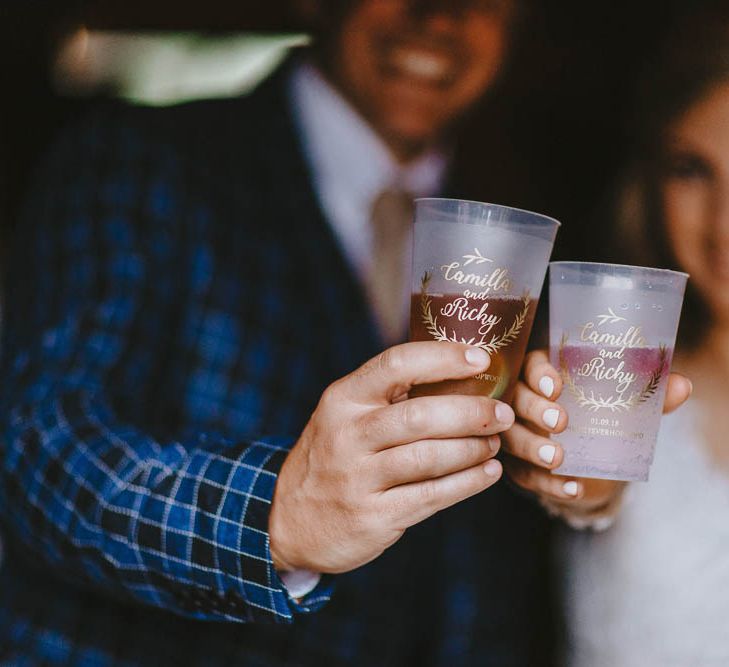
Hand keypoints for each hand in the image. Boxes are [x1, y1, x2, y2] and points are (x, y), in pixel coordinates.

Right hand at [269, 342, 513, 573]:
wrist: (288, 520)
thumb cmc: (332, 458)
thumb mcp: (343, 417)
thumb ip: (387, 397)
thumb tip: (460, 375)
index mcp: (343, 399)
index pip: (395, 365)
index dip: (442, 358)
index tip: (481, 359)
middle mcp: (347, 435)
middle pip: (419, 415)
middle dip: (471, 412)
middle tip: (502, 412)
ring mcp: (357, 478)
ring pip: (429, 457)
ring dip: (472, 449)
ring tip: (495, 443)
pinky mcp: (372, 516)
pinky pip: (430, 496)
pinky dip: (467, 483)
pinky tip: (487, 473)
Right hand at [502, 349, 691, 515]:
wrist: (586, 453)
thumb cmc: (598, 414)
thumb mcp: (620, 402)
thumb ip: (647, 395)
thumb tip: (682, 386)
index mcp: (542, 373)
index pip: (531, 366)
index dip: (539, 375)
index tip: (557, 386)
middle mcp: (521, 400)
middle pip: (515, 400)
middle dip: (535, 410)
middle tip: (560, 422)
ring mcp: (515, 433)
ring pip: (511, 438)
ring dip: (533, 448)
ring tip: (558, 458)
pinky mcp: (517, 464)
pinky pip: (523, 475)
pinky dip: (547, 484)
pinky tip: (572, 488)